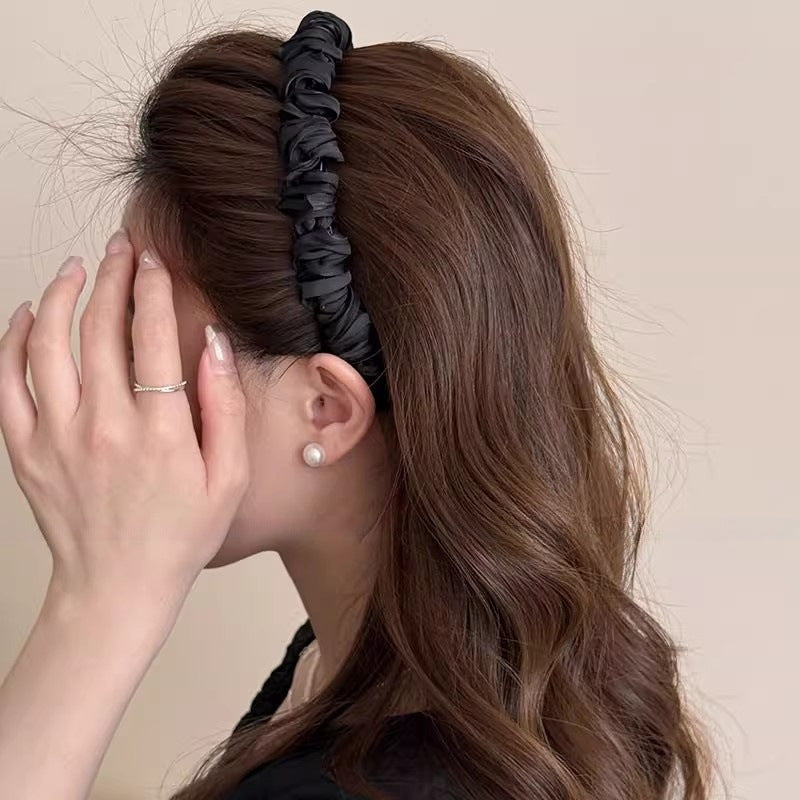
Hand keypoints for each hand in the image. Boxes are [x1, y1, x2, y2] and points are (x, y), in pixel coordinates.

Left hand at [0, 230, 248, 613]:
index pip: (154, 338)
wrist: (117, 588)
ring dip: (63, 296)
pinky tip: (28, 316)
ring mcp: (56, 438)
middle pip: (100, 329)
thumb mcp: (228, 479)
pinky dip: (12, 341)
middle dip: (113, 277)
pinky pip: (7, 383)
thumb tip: (214, 346)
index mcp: (160, 433)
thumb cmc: (179, 536)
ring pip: (48, 345)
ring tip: (78, 268)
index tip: (157, 262)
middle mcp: (103, 427)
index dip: (155, 290)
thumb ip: (225, 408)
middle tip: (123, 249)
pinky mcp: (26, 452)